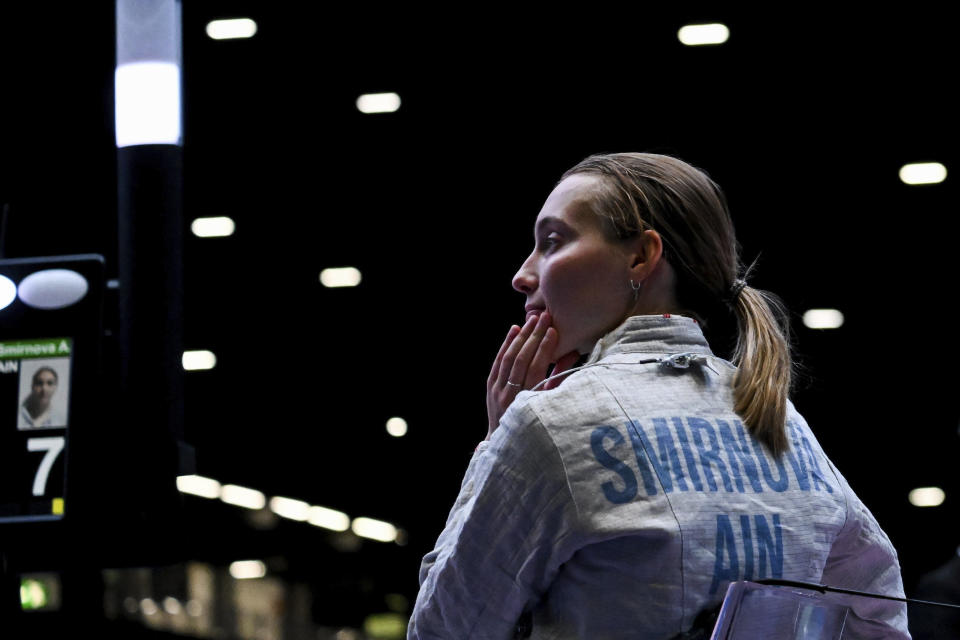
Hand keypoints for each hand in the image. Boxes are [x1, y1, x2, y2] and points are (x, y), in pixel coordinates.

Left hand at [485, 312, 577, 439]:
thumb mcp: (550, 404)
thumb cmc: (536, 424)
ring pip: (509, 358)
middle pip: (522, 359)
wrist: (506, 442)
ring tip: (533, 319)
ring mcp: (497, 391)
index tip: (554, 330)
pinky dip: (506, 344)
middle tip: (545, 317)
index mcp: (528, 401)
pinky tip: (514, 329)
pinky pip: (498, 361)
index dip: (545, 348)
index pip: (536, 368)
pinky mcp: (490, 387)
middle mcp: (510, 394)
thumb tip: (573, 353)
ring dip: (521, 336)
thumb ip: (559, 379)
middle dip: (534, 336)